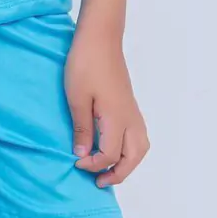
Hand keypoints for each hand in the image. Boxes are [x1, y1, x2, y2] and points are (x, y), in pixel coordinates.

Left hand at [64, 24, 149, 186]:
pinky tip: (115, 146)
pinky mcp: (130, 104)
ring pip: (140, 147)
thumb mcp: (77, 97)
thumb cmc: (85, 63)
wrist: (100, 37)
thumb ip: (81, 129)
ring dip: (128, 163)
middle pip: (133, 157)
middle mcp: (130, 118)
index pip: (111, 155)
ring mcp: (132, 110)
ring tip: (109, 168)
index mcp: (116, 118)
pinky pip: (138, 135)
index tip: (76, 163)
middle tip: (98, 181)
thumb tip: (83, 156)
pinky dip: (131, 149)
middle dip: (118, 173)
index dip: (93, 165)